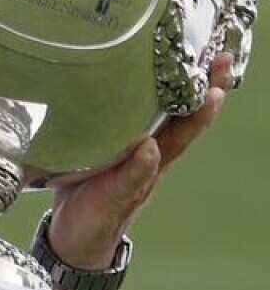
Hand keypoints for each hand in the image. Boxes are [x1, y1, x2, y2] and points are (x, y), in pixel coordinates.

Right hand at [48, 53, 235, 269]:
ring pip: (158, 110)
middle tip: (214, 53)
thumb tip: (150, 148)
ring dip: (172, 83)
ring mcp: (130, 147)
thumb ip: (131, 178)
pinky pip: (128, 113)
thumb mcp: (113, 202)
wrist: (72, 236)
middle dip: (200, 83)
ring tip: (182, 53)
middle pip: (181, 113)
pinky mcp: (107, 143)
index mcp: (153, 163)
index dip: (203, 107)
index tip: (217, 82)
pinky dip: (137, 93)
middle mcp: (148, 150)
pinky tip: (131, 75)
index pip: (186, 130)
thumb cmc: (96, 221)